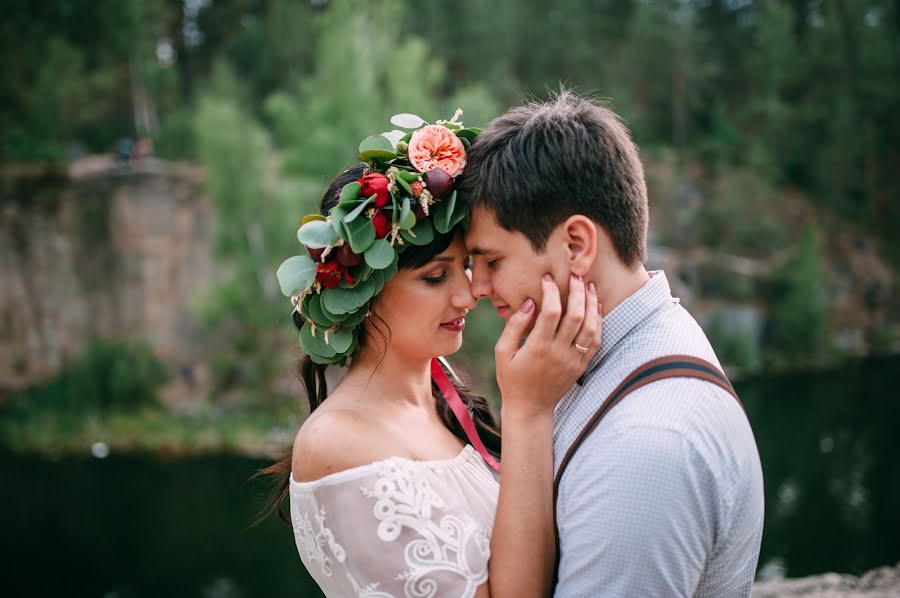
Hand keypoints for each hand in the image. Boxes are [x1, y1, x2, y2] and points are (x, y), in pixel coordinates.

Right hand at [495, 274, 602, 421]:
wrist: (530, 408)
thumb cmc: (511, 378)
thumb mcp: (502, 352)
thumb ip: (514, 326)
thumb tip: (529, 302)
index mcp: (537, 348)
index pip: (550, 312)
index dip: (551, 291)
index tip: (548, 278)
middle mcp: (558, 353)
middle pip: (575, 315)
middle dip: (577, 291)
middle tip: (575, 275)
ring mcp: (573, 361)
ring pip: (590, 327)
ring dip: (592, 304)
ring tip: (589, 286)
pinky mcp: (582, 366)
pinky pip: (596, 342)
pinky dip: (599, 322)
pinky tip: (596, 307)